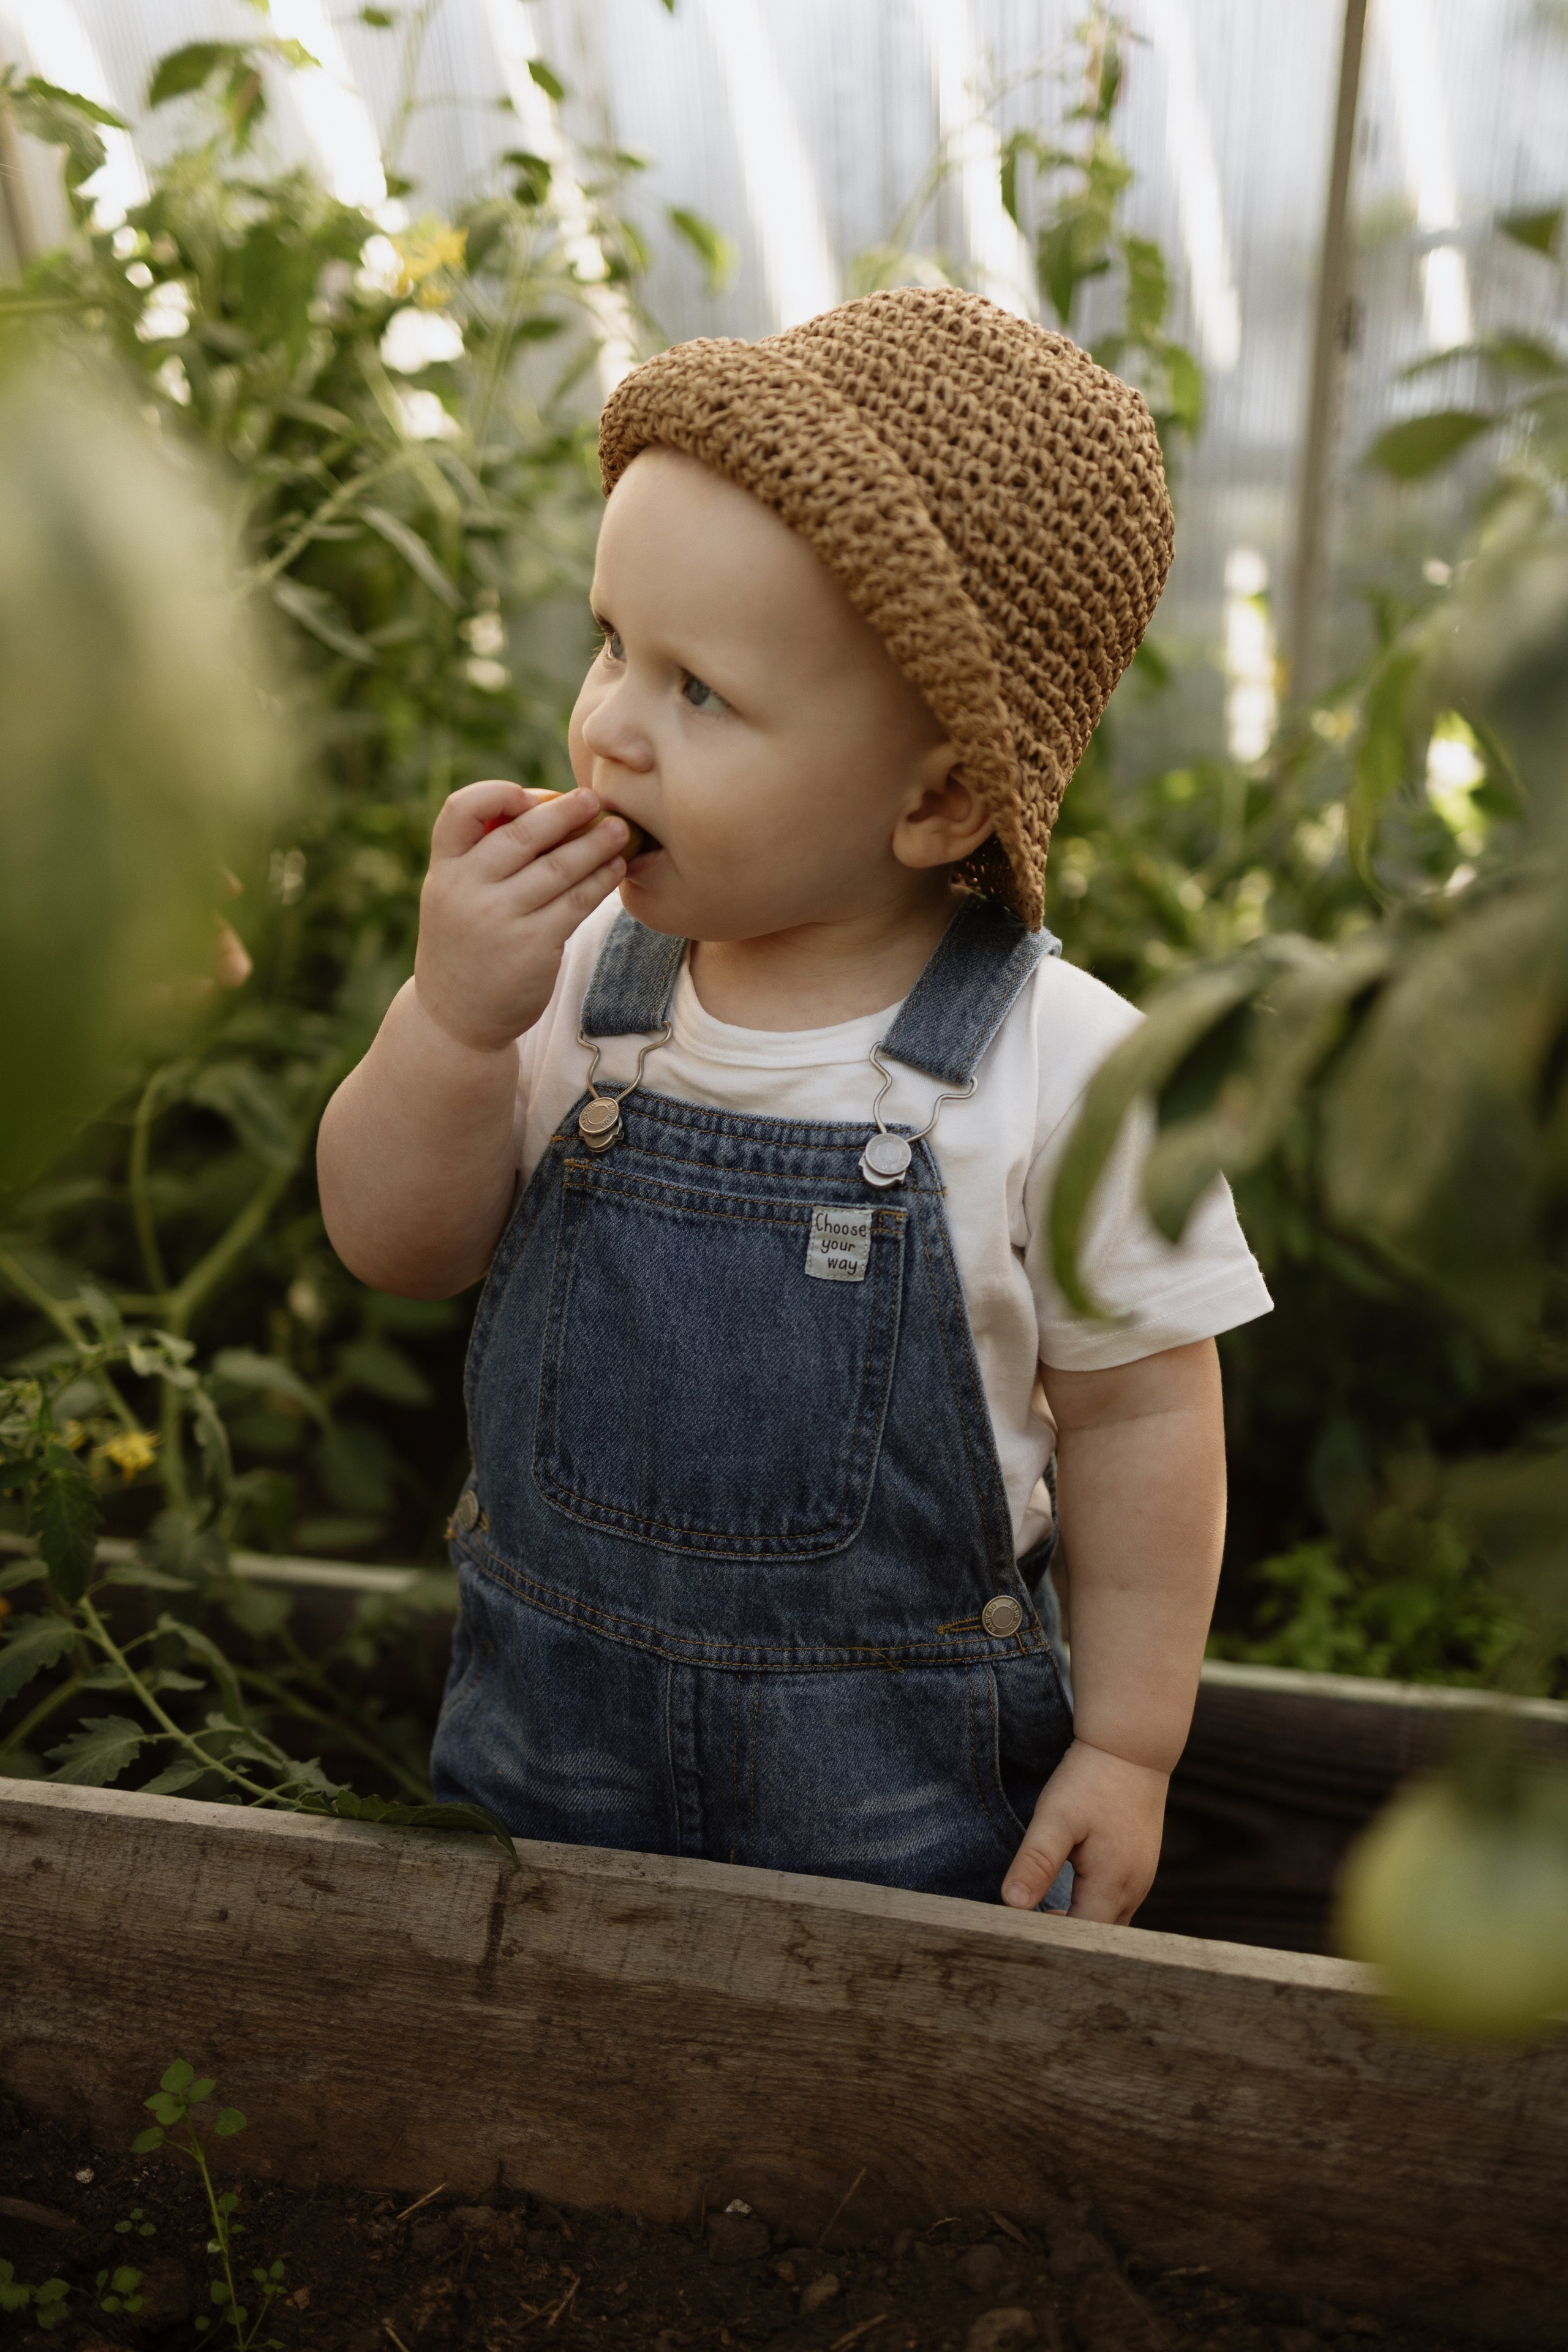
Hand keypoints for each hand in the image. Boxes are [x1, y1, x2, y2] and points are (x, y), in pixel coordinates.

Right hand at [415, 780, 627, 1054]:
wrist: (457, 1016)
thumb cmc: (466, 943)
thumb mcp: (453, 895)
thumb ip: (483, 857)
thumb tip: (550, 810)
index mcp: (443, 869)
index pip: (461, 809)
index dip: (498, 794)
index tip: (530, 795)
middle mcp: (466, 889)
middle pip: (522, 833)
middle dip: (565, 812)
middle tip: (595, 798)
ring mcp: (499, 918)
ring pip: (558, 867)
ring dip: (595, 844)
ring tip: (621, 830)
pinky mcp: (533, 946)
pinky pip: (576, 902)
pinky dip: (600, 881)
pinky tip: (617, 869)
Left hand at [1000, 1738, 1169, 1924]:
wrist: (1132, 1747)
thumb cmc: (1092, 1780)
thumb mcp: (1056, 1817)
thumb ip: (1036, 1862)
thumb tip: (1013, 1905)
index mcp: (1113, 1885)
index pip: (1081, 1939)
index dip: (1050, 1942)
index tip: (1019, 1934)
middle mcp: (1134, 1890)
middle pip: (1097, 1938)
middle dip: (1064, 1938)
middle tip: (1024, 1931)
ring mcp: (1141, 1879)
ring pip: (1109, 1922)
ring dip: (1078, 1923)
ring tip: (1040, 1917)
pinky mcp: (1138, 1866)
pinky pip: (1115, 1903)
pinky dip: (1092, 1907)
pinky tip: (1066, 1897)